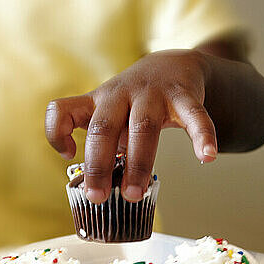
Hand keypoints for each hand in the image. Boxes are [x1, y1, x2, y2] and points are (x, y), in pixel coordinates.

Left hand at [45, 50, 217, 203]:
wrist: (172, 65)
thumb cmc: (134, 102)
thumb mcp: (109, 113)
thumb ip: (101, 144)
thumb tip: (95, 185)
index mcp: (97, 102)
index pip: (63, 109)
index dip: (58, 132)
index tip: (68, 155)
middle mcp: (120, 94)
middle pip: (103, 127)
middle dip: (98, 165)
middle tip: (98, 197)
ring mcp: (152, 94)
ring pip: (143, 127)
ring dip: (138, 163)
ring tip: (135, 193)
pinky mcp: (183, 95)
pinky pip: (194, 116)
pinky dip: (202, 136)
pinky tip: (206, 157)